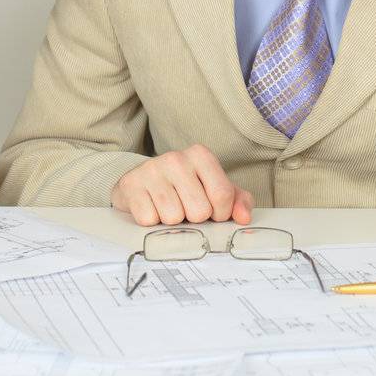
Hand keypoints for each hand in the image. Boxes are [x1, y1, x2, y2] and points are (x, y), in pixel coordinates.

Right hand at [112, 144, 253, 226]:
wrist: (142, 182)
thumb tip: (244, 217)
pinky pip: (150, 220)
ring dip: (172, 221)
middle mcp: (176, 158)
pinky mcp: (131, 185)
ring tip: (167, 206)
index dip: (220, 214)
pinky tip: (152, 207)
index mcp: (201, 155)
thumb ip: (237, 201)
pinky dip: (152, 221)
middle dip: (194, 218)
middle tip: (185, 207)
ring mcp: (152, 170)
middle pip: (199, 211)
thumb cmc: (184, 187)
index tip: (212, 212)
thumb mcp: (214, 189)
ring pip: (174, 218)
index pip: (222, 195)